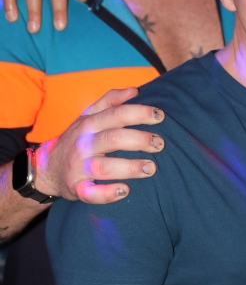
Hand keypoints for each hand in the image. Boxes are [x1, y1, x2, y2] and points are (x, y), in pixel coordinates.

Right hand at [33, 88, 164, 202]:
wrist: (46, 168)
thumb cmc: (77, 139)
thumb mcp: (88, 116)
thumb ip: (110, 100)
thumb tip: (135, 90)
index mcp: (89, 124)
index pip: (116, 114)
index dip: (139, 113)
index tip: (160, 116)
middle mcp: (84, 144)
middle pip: (113, 139)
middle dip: (139, 140)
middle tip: (160, 143)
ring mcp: (79, 167)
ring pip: (104, 167)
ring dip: (129, 167)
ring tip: (150, 168)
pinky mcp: (77, 188)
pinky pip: (90, 193)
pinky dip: (106, 194)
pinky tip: (124, 191)